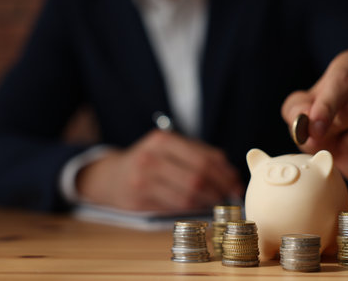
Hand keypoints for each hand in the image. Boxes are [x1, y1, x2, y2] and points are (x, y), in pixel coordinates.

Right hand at [76, 130, 242, 210]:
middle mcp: (151, 157)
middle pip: (197, 176)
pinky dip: (193, 208)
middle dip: (220, 188)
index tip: (236, 182)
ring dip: (209, 200)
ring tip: (218, 201)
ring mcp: (143, 179)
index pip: (203, 158)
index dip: (224, 173)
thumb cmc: (149, 160)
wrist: (111, 176)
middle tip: (232, 195)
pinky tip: (201, 206)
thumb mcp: (168, 148)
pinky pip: (175, 207)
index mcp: (162, 140)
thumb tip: (230, 172)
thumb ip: (198, 153)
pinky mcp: (139, 200)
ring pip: (188, 195)